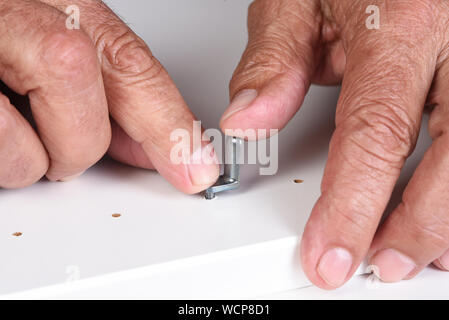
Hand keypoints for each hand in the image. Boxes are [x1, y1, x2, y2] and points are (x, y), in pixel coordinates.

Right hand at [0, 0, 217, 192]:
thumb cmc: (4, 41)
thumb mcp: (57, 56)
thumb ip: (109, 97)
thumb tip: (154, 145)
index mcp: (59, 5)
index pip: (131, 64)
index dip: (167, 121)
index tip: (196, 167)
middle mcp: (17, 12)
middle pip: (87, 83)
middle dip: (82, 137)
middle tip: (60, 136)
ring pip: (42, 133)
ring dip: (39, 155)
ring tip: (13, 128)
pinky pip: (4, 152)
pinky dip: (7, 159)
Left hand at [221, 0, 448, 287]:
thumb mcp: (296, 0)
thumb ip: (273, 63)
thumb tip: (247, 122)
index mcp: (402, 24)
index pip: (375, 135)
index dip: (352, 205)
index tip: (329, 252)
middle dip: (416, 226)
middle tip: (378, 263)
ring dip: (446, 217)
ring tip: (411, 252)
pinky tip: (441, 211)